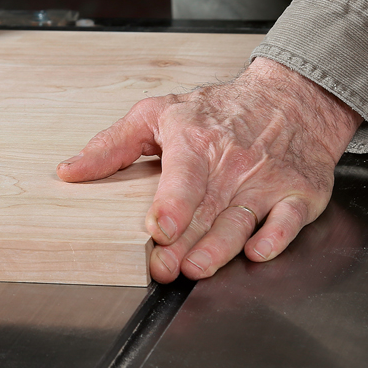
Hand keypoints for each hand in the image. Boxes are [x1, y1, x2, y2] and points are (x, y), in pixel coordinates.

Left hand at [57, 58, 361, 282]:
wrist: (292, 99)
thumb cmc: (219, 111)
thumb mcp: (158, 113)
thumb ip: (112, 145)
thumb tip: (70, 172)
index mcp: (195, 142)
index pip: (183, 177)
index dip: (172, 205)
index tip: (160, 228)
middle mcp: (232, 163)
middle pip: (206, 211)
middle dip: (185, 243)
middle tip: (164, 268)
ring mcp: (266, 181)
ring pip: (241, 221)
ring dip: (220, 247)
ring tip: (198, 268)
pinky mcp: (297, 195)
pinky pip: (288, 220)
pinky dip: (275, 236)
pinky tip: (258, 251)